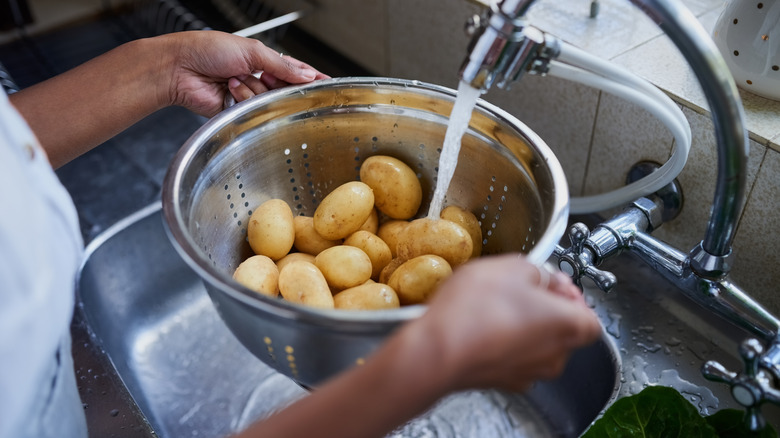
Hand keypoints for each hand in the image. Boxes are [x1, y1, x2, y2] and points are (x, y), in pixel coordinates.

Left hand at [164, 31, 328, 116]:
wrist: (180, 68)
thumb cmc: (207, 50)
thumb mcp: (251, 50)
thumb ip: (282, 65)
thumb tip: (305, 75)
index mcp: (261, 59)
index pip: (293, 70)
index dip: (310, 77)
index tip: (327, 84)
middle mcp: (256, 77)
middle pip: (282, 88)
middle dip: (275, 84)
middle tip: (264, 77)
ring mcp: (247, 95)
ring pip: (267, 100)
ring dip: (252, 89)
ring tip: (234, 79)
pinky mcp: (236, 111)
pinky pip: (251, 110)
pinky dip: (242, 99)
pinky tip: (229, 89)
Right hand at [411, 253, 601, 392]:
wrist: (437, 351)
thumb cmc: (476, 310)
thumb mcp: (512, 267)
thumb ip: (539, 271)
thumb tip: (543, 278)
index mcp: (568, 326)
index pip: (591, 317)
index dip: (573, 297)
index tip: (551, 282)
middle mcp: (554, 356)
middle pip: (564, 331)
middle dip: (546, 309)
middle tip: (520, 289)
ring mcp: (527, 373)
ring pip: (536, 346)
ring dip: (522, 326)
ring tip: (494, 305)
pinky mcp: (501, 382)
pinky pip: (511, 357)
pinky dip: (502, 342)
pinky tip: (480, 325)